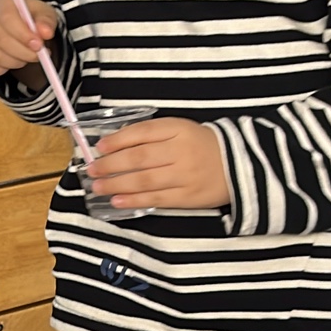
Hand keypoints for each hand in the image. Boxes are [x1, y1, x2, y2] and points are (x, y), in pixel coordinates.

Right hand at [0, 0, 60, 78]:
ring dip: (15, 61)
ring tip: (26, 55)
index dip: (22, 33)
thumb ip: (46, 21)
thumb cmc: (29, 18)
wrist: (17, 25)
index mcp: (1, 2)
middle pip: (0, 38)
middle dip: (23, 51)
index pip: (6, 17)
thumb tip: (45, 33)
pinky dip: (2, 70)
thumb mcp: (43, 14)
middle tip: (38, 56)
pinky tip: (12, 61)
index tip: (38, 45)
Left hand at [87, 118, 230, 210]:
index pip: (142, 133)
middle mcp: (181, 152)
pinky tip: (117, 200)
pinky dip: (134, 200)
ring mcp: (184, 176)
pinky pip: (155, 199)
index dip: (118, 140)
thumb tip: (117, 141)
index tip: (100, 147)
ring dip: (117, 184)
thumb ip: (152, 133)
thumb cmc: (201, 145)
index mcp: (178, 130)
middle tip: (91, 169)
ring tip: (98, 186)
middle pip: (139, 158)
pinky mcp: (187, 197)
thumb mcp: (180, 129)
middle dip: (111, 164)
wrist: (239, 165)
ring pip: (144, 180)